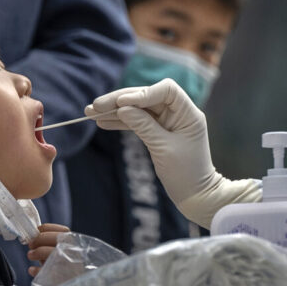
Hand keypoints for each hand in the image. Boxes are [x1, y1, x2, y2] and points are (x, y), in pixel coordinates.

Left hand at [26, 223, 69, 276]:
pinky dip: (36, 270)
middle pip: (58, 239)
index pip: (63, 230)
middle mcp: (74, 252)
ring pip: (53, 253)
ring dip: (38, 252)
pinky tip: (32, 269)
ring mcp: (70, 266)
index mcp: (75, 244)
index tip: (37, 231)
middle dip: (40, 239)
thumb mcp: (60, 252)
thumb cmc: (63, 266)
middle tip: (31, 244)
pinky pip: (47, 272)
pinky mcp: (63, 280)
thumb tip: (33, 237)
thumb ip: (50, 243)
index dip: (47, 228)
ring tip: (30, 255)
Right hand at [87, 78, 259, 227]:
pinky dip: (120, 121)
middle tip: (95, 106)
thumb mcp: (163, 149)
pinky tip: (102, 122)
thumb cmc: (186, 174)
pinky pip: (137, 121)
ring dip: (115, 110)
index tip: (122, 103)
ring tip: (91, 112)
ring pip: (138, 108)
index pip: (166, 90)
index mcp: (188, 113)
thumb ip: (144, 126)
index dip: (143, 92)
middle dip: (120, 100)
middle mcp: (178, 112)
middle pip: (147, 96)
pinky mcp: (158, 131)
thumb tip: (122, 109)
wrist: (195, 195)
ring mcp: (167, 121)